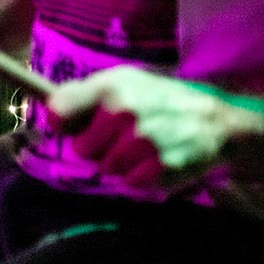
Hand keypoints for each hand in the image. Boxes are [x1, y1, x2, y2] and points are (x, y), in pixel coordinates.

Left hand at [47, 66, 263, 189]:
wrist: (213, 119)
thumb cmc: (158, 97)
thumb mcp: (123, 80)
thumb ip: (86, 92)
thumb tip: (50, 109)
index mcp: (111, 87)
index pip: (62, 107)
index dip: (58, 122)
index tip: (62, 127)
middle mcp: (124, 111)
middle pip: (82, 148)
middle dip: (94, 147)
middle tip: (114, 139)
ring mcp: (144, 139)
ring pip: (106, 168)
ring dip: (117, 164)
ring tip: (137, 148)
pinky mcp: (162, 164)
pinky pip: (130, 182)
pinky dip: (137, 177)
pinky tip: (151, 161)